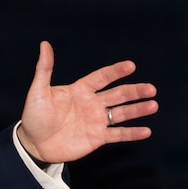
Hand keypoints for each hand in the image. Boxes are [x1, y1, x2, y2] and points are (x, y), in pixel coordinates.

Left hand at [15, 41, 157, 163]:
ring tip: (153, 105)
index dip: (115, 71)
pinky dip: (132, 133)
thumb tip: (45, 44)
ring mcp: (96, 121)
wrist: (34, 144)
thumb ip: (44, 69)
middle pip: (118, 94)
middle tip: (151, 89)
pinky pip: (118, 134)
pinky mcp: (97, 138)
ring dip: (138, 110)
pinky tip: (146, 131)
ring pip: (122, 113)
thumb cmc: (34, 116)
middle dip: (135, 91)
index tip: (131, 66)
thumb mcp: (38, 91)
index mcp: (80, 90)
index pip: (102, 77)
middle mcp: (92, 103)